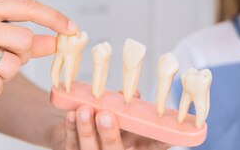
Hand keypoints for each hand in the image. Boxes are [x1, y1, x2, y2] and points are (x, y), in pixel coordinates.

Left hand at [51, 105, 171, 149]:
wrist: (79, 126)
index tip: (169, 132)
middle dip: (109, 135)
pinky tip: (71, 115)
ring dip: (86, 129)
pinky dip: (70, 128)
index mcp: (135, 147)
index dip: (162, 140)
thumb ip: (129, 106)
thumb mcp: (123, 113)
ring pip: (90, 149)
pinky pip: (70, 143)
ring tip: (84, 110)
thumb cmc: (108, 119)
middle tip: (106, 116)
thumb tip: (133, 94)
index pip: (153, 145)